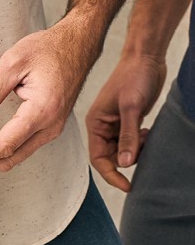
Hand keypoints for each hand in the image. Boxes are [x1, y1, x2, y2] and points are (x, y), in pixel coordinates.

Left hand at [0, 22, 90, 170]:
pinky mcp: (49, 127)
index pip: (6, 145)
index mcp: (42, 110)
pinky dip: (2, 145)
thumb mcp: (13, 62)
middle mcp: (50, 126)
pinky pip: (23, 146)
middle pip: (11, 158)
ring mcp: (52, 129)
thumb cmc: (49, 49)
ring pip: (17, 155)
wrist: (76, 46)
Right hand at [85, 54, 165, 191]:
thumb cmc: (134, 77)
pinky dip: (140, 143)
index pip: (98, 158)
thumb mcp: (131, 107)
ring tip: (146, 136)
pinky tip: (147, 131)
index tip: (128, 185)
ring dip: (136, 151)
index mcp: (96, 122)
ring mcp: (115, 123)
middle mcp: (103, 125)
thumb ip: (128, 136)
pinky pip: (131, 142)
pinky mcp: (127, 120)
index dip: (112, 175)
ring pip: (123, 151)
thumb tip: (125, 164)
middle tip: (143, 151)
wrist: (145, 59)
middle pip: (110, 158)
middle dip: (127, 160)